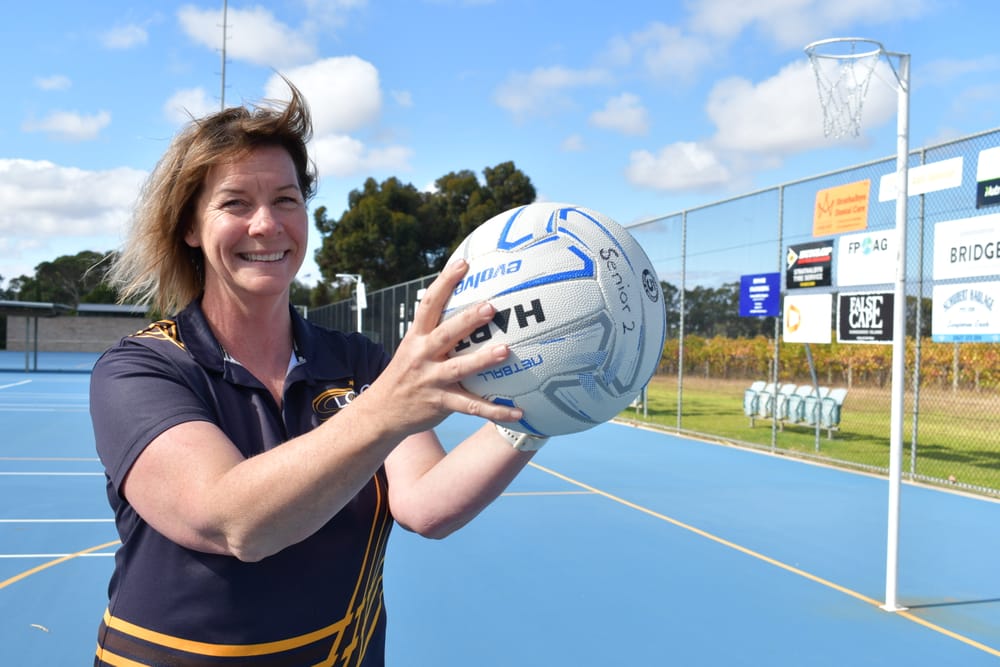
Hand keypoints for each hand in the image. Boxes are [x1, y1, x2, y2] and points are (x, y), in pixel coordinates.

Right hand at [363, 260, 523, 436]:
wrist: (379, 414)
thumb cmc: (405, 375)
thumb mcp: (412, 349)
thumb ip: (434, 332)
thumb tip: (465, 307)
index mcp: (416, 338)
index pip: (429, 304)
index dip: (445, 282)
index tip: (463, 263)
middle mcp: (423, 355)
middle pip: (446, 333)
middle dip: (468, 319)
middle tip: (490, 306)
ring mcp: (431, 380)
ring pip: (459, 368)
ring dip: (482, 360)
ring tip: (505, 351)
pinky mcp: (440, 403)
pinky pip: (471, 407)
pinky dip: (495, 410)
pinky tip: (518, 411)